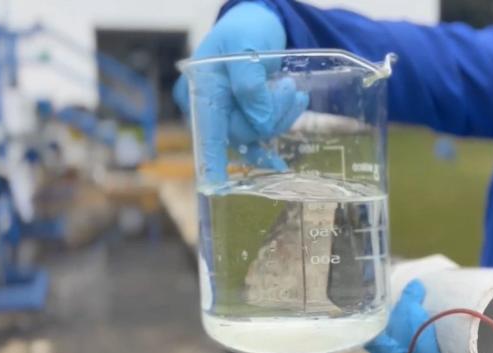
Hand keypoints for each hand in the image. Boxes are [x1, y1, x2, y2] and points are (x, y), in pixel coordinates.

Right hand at [173, 1, 308, 183]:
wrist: (255, 27)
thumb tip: (259, 121)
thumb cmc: (244, 31)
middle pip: (239, 132)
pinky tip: (287, 137)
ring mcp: (226, 117)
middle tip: (288, 90)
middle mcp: (209, 109)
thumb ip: (249, 83)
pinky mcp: (243, 121)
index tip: (215, 185)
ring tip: (292, 93)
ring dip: (279, 118)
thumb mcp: (245, 47)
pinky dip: (277, 131)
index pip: (206, 130)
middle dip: (270, 115)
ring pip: (255, 135)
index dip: (212, 160)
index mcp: (200, 90)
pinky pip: (259, 141)